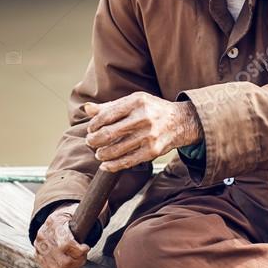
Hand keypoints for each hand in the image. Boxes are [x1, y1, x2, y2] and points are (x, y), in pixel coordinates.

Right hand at [33, 202, 89, 267]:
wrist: (53, 220)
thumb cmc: (71, 217)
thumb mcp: (79, 211)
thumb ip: (90, 211)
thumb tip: (103, 206)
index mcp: (54, 222)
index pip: (66, 244)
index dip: (79, 250)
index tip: (86, 247)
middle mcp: (43, 236)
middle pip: (63, 261)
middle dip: (78, 261)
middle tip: (84, 256)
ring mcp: (39, 247)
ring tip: (78, 261)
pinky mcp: (38, 256)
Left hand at [84, 93, 201, 171]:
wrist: (180, 121)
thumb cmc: (152, 110)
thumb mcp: (133, 102)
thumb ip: (110, 106)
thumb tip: (87, 109)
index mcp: (136, 102)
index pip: (106, 115)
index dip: (94, 125)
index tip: (91, 129)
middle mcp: (143, 118)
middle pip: (109, 133)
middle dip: (94, 140)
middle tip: (90, 142)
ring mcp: (149, 136)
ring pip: (116, 149)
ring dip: (102, 154)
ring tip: (99, 153)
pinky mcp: (152, 151)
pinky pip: (128, 161)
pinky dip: (113, 166)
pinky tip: (106, 165)